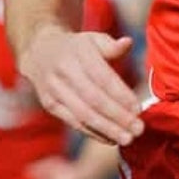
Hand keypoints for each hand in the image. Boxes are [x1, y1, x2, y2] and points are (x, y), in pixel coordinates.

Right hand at [18, 28, 142, 144]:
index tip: (138, 109)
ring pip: (83, 114)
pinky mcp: (50, 104)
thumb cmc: (76, 47)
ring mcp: (54, 89)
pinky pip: (73, 122)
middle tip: (138, 129)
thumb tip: (128, 43)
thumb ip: (111, 45)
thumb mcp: (92, 39)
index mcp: (78, 51)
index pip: (102, 77)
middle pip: (93, 99)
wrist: (40, 52)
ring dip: (107, 129)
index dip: (121, 95)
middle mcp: (63, 71)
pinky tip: (111, 139)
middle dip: (118, 117)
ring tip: (127, 139)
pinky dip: (93, 133)